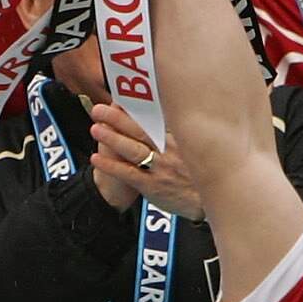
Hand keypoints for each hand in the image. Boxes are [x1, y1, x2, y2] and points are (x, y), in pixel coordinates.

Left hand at [86, 102, 205, 218]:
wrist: (207, 202)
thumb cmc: (197, 173)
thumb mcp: (193, 148)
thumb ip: (176, 132)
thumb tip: (162, 113)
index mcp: (178, 139)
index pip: (153, 120)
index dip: (135, 109)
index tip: (120, 99)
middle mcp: (168, 151)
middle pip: (140, 131)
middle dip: (118, 119)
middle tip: (99, 109)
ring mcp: (160, 169)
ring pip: (133, 150)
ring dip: (112, 139)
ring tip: (96, 129)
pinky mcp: (152, 186)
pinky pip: (128, 174)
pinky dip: (111, 166)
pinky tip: (96, 159)